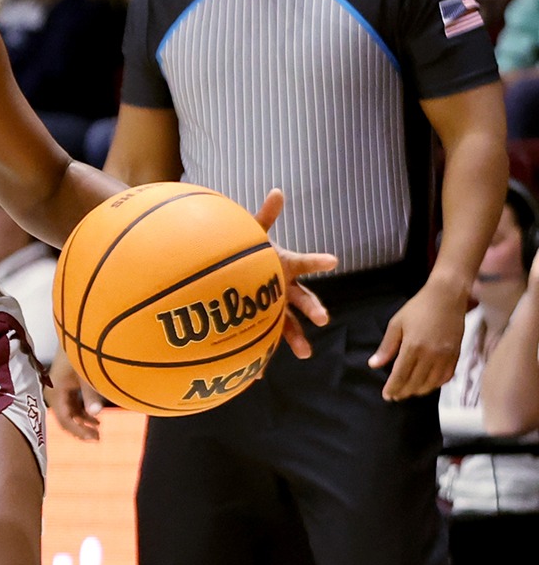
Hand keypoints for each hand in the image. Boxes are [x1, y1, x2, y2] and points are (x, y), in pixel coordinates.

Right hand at [45, 353, 105, 441]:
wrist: (76, 333)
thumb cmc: (80, 351)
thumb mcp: (87, 374)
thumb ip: (91, 395)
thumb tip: (96, 414)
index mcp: (55, 391)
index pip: (65, 420)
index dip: (79, 432)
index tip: (94, 439)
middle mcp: (53, 391)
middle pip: (65, 418)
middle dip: (81, 429)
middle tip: (98, 438)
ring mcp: (57, 387)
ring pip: (68, 411)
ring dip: (82, 420)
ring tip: (98, 428)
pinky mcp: (63, 383)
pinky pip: (70, 403)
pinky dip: (82, 410)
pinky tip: (95, 415)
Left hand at [255, 190, 336, 358]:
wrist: (230, 271)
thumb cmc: (246, 251)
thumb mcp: (252, 234)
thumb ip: (264, 215)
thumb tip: (277, 191)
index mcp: (284, 267)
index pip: (304, 262)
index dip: (317, 260)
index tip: (333, 259)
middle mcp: (283, 289)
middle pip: (302, 299)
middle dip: (313, 308)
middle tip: (323, 317)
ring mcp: (272, 308)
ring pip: (286, 325)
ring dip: (295, 338)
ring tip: (304, 353)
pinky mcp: (258, 323)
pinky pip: (260, 340)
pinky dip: (260, 356)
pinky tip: (258, 373)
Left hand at [368, 279, 466, 400]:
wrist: (447, 297)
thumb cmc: (418, 308)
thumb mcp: (396, 324)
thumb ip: (386, 347)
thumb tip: (373, 365)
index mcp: (413, 347)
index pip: (401, 375)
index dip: (393, 388)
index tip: (386, 396)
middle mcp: (431, 355)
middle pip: (416, 382)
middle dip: (404, 392)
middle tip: (395, 396)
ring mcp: (446, 356)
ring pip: (432, 383)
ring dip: (419, 390)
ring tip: (409, 392)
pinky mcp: (456, 355)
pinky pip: (446, 377)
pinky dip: (436, 384)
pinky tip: (427, 385)